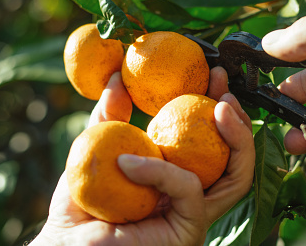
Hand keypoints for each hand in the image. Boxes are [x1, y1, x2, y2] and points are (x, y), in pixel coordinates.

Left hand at [31, 71, 254, 245]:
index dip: (221, 109)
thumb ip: (109, 117)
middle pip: (236, 161)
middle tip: (225, 90)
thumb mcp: (96, 150)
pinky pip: (189, 190)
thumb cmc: (79, 206)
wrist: (64, 245)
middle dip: (241, 122)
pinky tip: (128, 161)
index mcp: (177, 174)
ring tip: (221, 108)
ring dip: (237, 139)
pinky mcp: (188, 229)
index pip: (214, 143)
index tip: (214, 77)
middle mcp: (193, 195)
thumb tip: (117, 79)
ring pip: (237, 178)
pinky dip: (162, 170)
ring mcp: (194, 214)